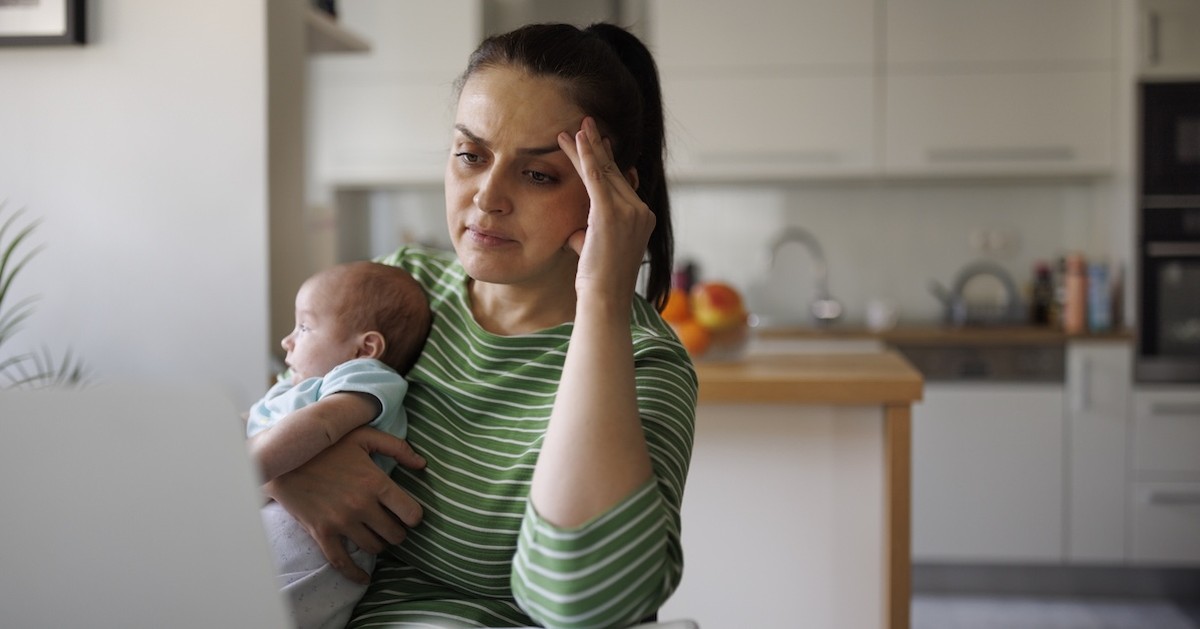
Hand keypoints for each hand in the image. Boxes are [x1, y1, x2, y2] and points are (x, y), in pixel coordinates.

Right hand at [262, 426, 425, 583]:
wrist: (284, 458)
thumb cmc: (328, 445)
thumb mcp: (364, 436)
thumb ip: (397, 447)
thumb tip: (422, 464)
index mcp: (375, 482)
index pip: (411, 513)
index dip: (414, 516)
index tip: (409, 515)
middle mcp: (361, 506)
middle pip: (394, 535)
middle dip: (397, 532)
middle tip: (392, 525)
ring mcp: (341, 522)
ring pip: (374, 547)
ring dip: (379, 544)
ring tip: (377, 535)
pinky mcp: (322, 533)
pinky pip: (342, 562)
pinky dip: (355, 573)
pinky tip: (364, 577)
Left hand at [558, 117, 655, 306]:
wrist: (605, 298)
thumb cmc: (598, 282)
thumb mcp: (598, 251)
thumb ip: (591, 236)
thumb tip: (576, 234)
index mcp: (642, 218)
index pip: (622, 182)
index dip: (609, 160)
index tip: (599, 143)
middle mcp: (641, 211)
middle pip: (615, 172)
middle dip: (598, 147)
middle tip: (587, 123)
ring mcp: (629, 211)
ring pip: (604, 170)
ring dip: (588, 146)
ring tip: (578, 126)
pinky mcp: (611, 213)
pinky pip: (597, 177)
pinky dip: (586, 155)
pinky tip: (577, 139)